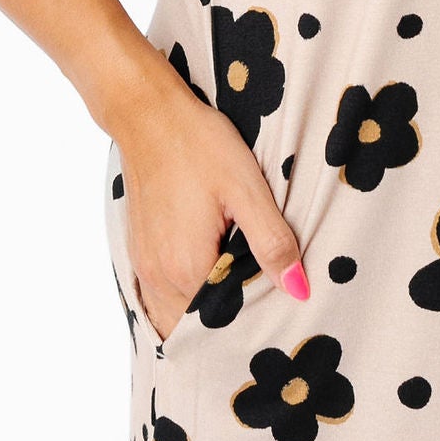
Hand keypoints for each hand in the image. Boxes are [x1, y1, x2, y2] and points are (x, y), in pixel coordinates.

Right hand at [103, 62, 306, 347]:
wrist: (147, 114)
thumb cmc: (198, 144)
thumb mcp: (246, 188)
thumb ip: (272, 243)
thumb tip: (299, 291)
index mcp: (187, 267)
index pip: (224, 323)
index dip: (252, 323)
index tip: (277, 316)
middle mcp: (159, 276)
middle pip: (197, 326)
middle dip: (228, 326)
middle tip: (264, 310)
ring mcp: (145, 265)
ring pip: (176, 314)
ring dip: (205, 313)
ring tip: (241, 294)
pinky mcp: (140, 251)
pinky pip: (162, 295)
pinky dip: (186, 297)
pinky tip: (211, 276)